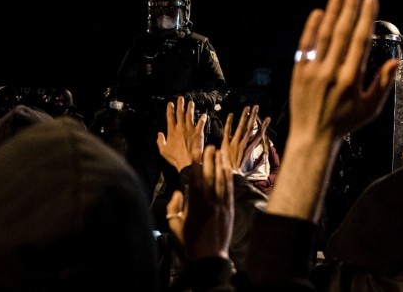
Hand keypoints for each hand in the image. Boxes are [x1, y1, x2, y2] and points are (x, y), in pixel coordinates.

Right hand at [157, 96, 206, 171]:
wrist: (188, 162)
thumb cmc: (176, 158)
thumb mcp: (163, 151)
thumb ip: (160, 141)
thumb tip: (159, 134)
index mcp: (172, 131)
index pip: (170, 117)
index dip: (170, 109)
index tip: (170, 103)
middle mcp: (181, 128)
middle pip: (180, 113)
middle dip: (180, 104)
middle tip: (181, 98)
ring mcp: (190, 129)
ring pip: (190, 115)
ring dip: (190, 108)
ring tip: (191, 102)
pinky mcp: (199, 133)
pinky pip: (201, 123)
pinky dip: (203, 119)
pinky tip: (204, 115)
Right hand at [166, 144, 233, 260]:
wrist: (210, 258)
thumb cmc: (190, 241)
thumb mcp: (175, 225)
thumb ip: (173, 207)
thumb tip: (178, 192)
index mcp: (194, 204)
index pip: (195, 178)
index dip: (196, 162)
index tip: (196, 150)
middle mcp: (209, 201)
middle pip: (209, 175)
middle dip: (210, 159)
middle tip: (210, 145)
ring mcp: (221, 205)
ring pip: (221, 179)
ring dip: (220, 164)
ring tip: (220, 151)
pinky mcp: (229, 209)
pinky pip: (229, 189)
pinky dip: (229, 177)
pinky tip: (228, 168)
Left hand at [222, 105, 270, 174]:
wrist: (227, 176)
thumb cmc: (240, 174)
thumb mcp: (253, 169)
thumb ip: (259, 160)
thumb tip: (265, 152)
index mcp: (250, 149)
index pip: (259, 135)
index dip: (264, 126)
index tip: (268, 118)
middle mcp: (242, 144)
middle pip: (250, 127)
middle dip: (254, 116)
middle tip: (256, 106)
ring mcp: (233, 143)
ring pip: (240, 127)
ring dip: (244, 116)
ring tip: (247, 107)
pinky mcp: (225, 144)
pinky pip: (227, 131)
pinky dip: (229, 123)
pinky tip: (230, 114)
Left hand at [267, 0, 399, 220]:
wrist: (313, 136)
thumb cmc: (344, 123)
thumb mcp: (370, 108)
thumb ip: (382, 83)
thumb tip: (395, 60)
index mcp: (351, 79)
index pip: (359, 41)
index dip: (365, 18)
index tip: (370, 0)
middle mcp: (331, 72)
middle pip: (341, 33)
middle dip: (349, 8)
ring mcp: (312, 70)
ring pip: (323, 35)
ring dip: (331, 11)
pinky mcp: (298, 71)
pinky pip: (305, 45)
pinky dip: (311, 28)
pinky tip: (317, 13)